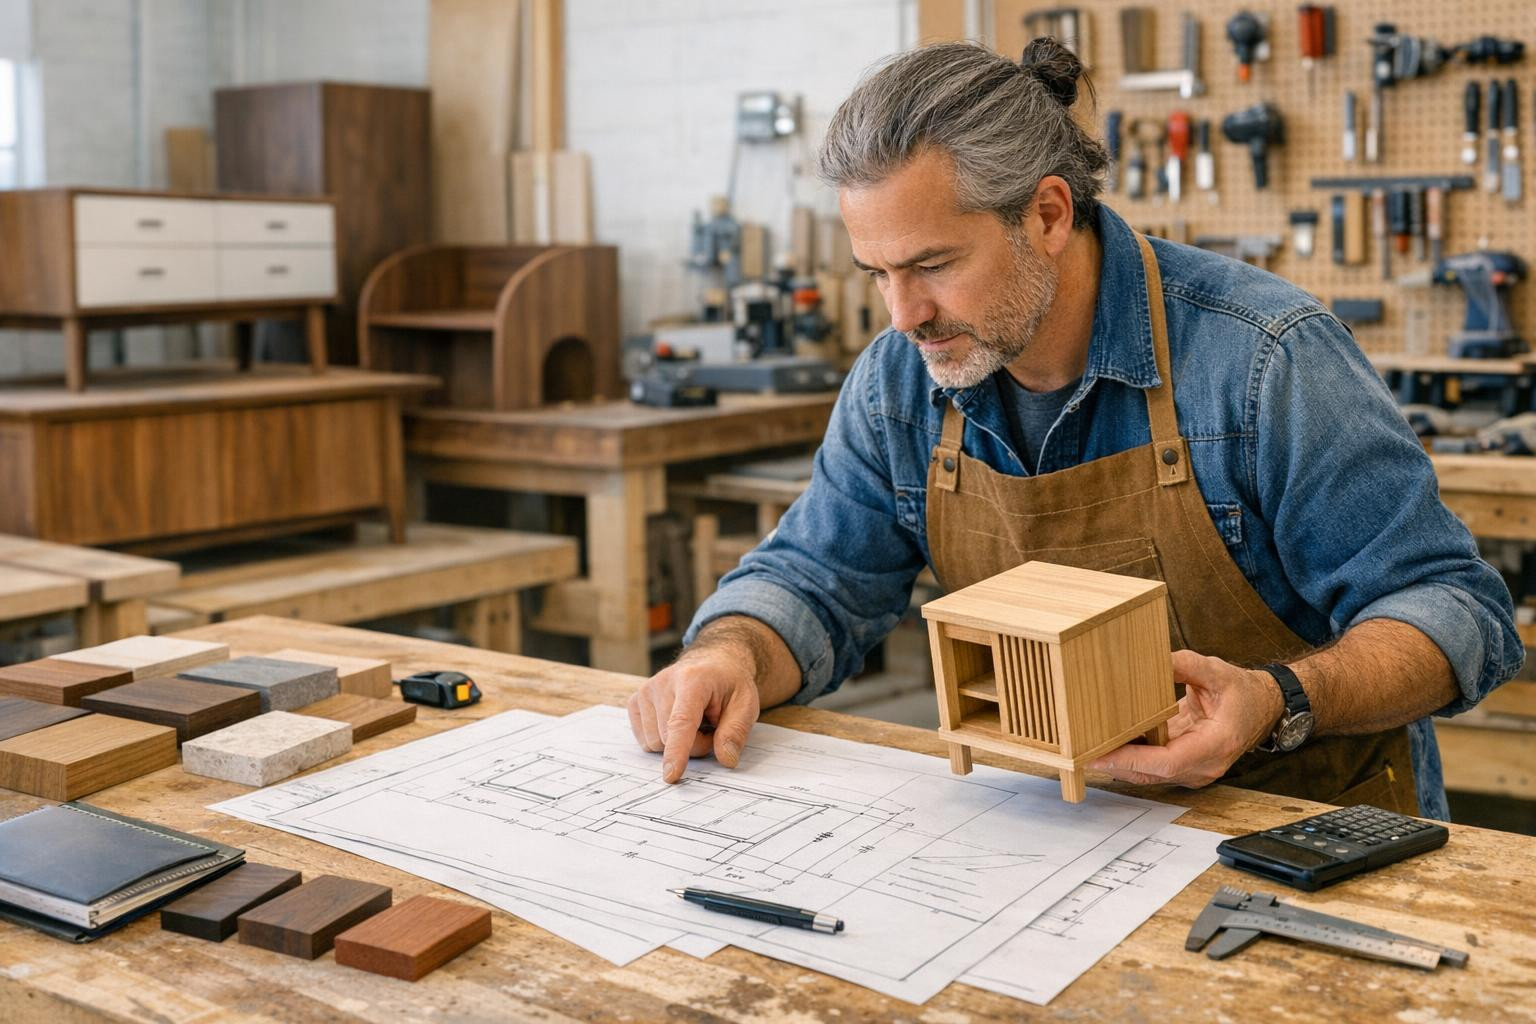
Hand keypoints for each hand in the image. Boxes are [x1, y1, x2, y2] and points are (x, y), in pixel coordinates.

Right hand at [627, 643, 760, 782]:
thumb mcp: (747, 704)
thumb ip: (736, 732)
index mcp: (693, 680)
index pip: (681, 721)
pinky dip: (663, 740)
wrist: (711, 664)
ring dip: (678, 744)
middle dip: (694, 745)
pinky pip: (645, 741)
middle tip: (711, 728)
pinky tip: (676, 723)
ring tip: (695, 723)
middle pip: (669, 739)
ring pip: (655, 743)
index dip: (677, 751)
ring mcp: (645, 691)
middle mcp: (662, 683)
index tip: (671, 775)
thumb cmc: (728, 684)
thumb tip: (726, 759)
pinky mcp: (635, 702)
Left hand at [1088, 651, 1284, 788]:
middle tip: (1079, 750)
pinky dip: (1130, 760)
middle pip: (1152, 773)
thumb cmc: (1241, 693)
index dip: (1132, 760)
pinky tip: (1107, 745)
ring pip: (1149, 775)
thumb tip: (1153, 658)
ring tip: (1085, 747)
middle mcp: (1205, 765)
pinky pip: (1153, 769)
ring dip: (1119, 763)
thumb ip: (1184, 664)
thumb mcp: (1216, 671)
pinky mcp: (1185, 768)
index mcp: (1216, 743)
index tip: (1102, 755)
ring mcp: (1195, 770)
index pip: (1168, 761)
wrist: (1260, 708)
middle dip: (1115, 764)